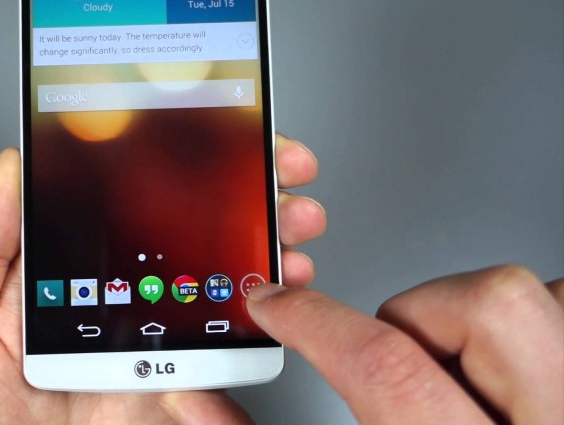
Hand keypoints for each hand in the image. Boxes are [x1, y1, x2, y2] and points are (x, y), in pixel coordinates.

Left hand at [0, 134, 326, 423]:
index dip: (174, 166)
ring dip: (265, 258)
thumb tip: (12, 170)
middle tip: (281, 177)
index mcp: (61, 275)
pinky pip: (219, 363)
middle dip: (244, 202)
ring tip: (292, 242)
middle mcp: (111, 303)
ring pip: (216, 291)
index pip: (124, 204)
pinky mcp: (167, 393)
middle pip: (186, 239)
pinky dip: (256, 336)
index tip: (220, 136)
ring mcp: (144, 348)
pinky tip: (273, 310)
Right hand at [247, 265, 563, 423]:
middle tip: (397, 354)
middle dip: (416, 314)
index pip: (388, 370)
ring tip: (457, 372)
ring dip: (482, 318)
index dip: (316, 322)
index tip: (279, 304)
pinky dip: (537, 328)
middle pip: (489, 307)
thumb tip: (206, 402)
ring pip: (543, 298)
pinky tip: (507, 372)